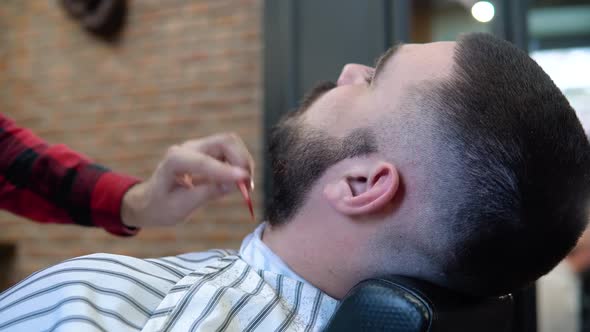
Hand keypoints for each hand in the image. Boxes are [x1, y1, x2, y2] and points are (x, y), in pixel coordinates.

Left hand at [121, 133, 253, 227]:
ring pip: (231, 144)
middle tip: (248, 184)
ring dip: (243, 161)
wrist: (150, 201)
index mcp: (174, 161)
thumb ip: (208, 193)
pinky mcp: (207, 153)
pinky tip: (239, 182)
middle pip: (225, 142)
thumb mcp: (182, 206)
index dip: (226, 170)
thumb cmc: (161, 206)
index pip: (204, 162)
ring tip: (246, 185)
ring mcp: (198, 148)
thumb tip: (235, 184)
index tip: (244, 180)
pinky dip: (239, 164)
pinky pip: (229, 152)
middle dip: (242, 160)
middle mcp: (188, 148)